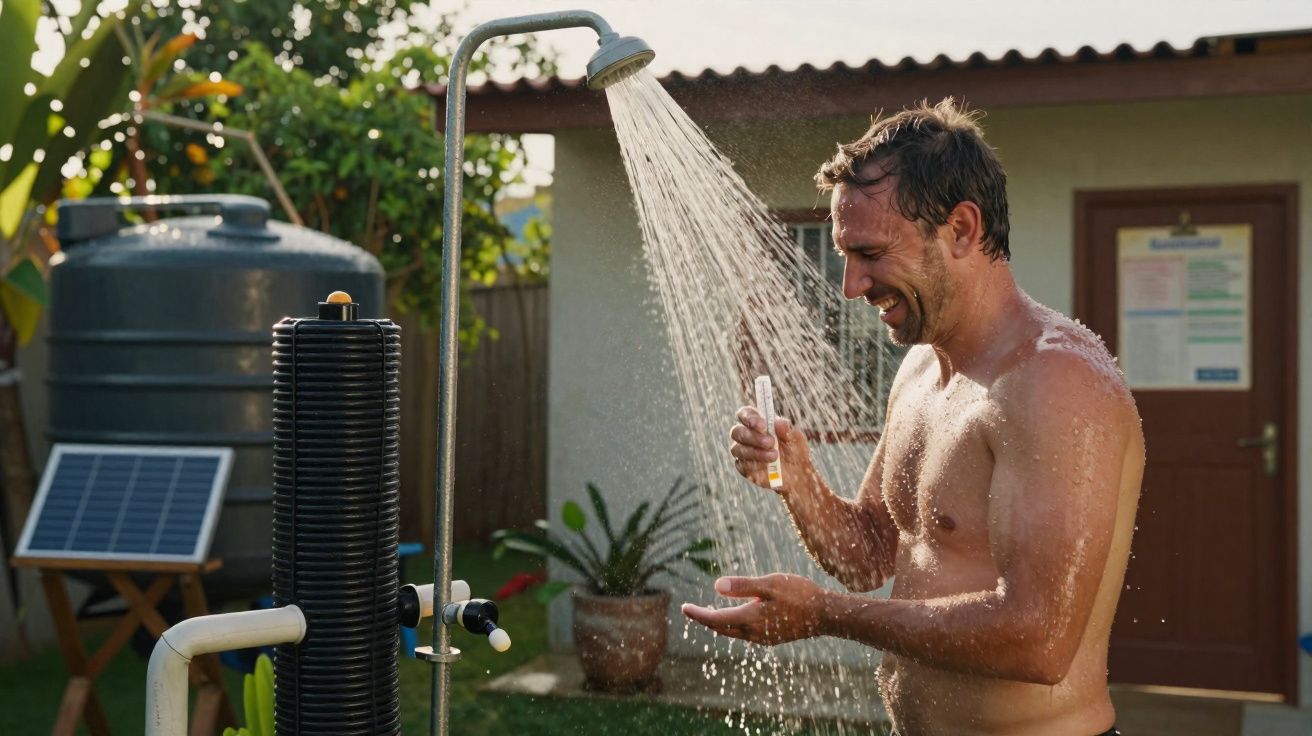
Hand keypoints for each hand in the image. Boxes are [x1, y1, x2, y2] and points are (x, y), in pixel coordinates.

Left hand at [681, 573, 826, 645]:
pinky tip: (736, 616)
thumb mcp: (770, 584)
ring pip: (733, 633)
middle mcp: (753, 633)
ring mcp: (763, 638)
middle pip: (721, 629)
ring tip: (708, 612)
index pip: (715, 620)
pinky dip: (733, 625)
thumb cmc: (800, 595)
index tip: (683, 608)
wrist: (826, 615)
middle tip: (690, 610)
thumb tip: (716, 586)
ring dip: (718, 624)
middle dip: (704, 620)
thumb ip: (743, 586)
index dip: (697, 614)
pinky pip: (745, 634)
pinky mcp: (772, 638)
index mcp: (750, 619)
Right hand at [729, 406, 811, 492]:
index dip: (749, 417)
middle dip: (753, 436)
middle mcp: (746, 435)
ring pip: (737, 449)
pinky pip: (741, 465)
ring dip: (755, 452)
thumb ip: (787, 429)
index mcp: (757, 422)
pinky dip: (754, 465)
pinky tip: (768, 467)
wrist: (797, 474)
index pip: (745, 413)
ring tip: (774, 456)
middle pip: (737, 431)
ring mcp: (742, 452)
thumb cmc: (793, 450)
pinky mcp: (743, 467)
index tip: (762, 425)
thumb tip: (779, 422)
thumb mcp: (795, 438)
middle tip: (770, 442)